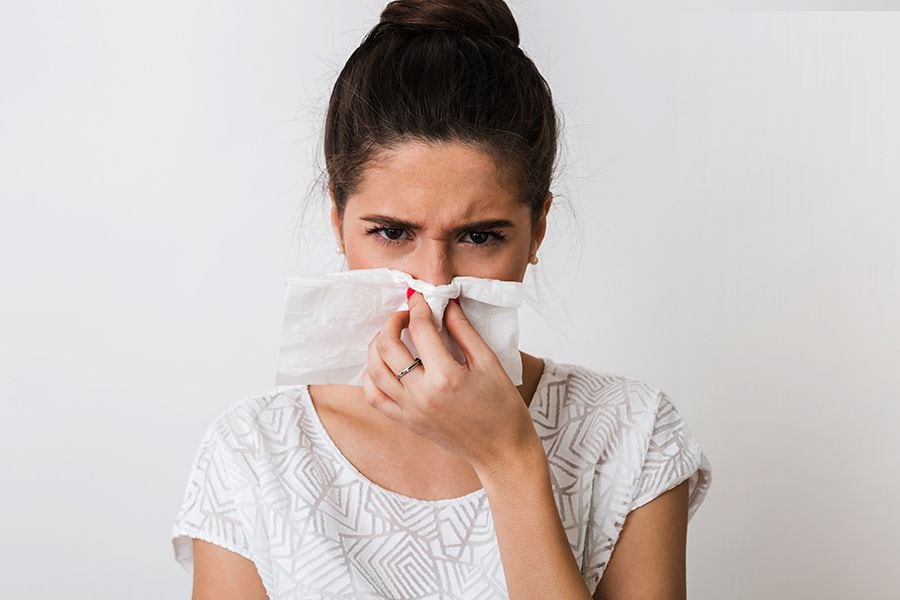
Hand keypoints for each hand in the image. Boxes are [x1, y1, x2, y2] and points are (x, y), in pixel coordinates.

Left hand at [360, 290, 539, 474]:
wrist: (502, 450)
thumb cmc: (502, 407)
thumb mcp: (489, 362)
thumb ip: (464, 330)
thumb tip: (446, 304)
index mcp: (446, 376)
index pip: (420, 329)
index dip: (418, 307)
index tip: (421, 298)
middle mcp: (421, 394)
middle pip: (387, 346)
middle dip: (393, 321)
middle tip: (406, 315)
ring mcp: (409, 410)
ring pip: (374, 369)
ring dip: (377, 345)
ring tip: (392, 335)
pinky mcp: (406, 422)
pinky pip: (374, 397)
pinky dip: (371, 376)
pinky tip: (384, 365)